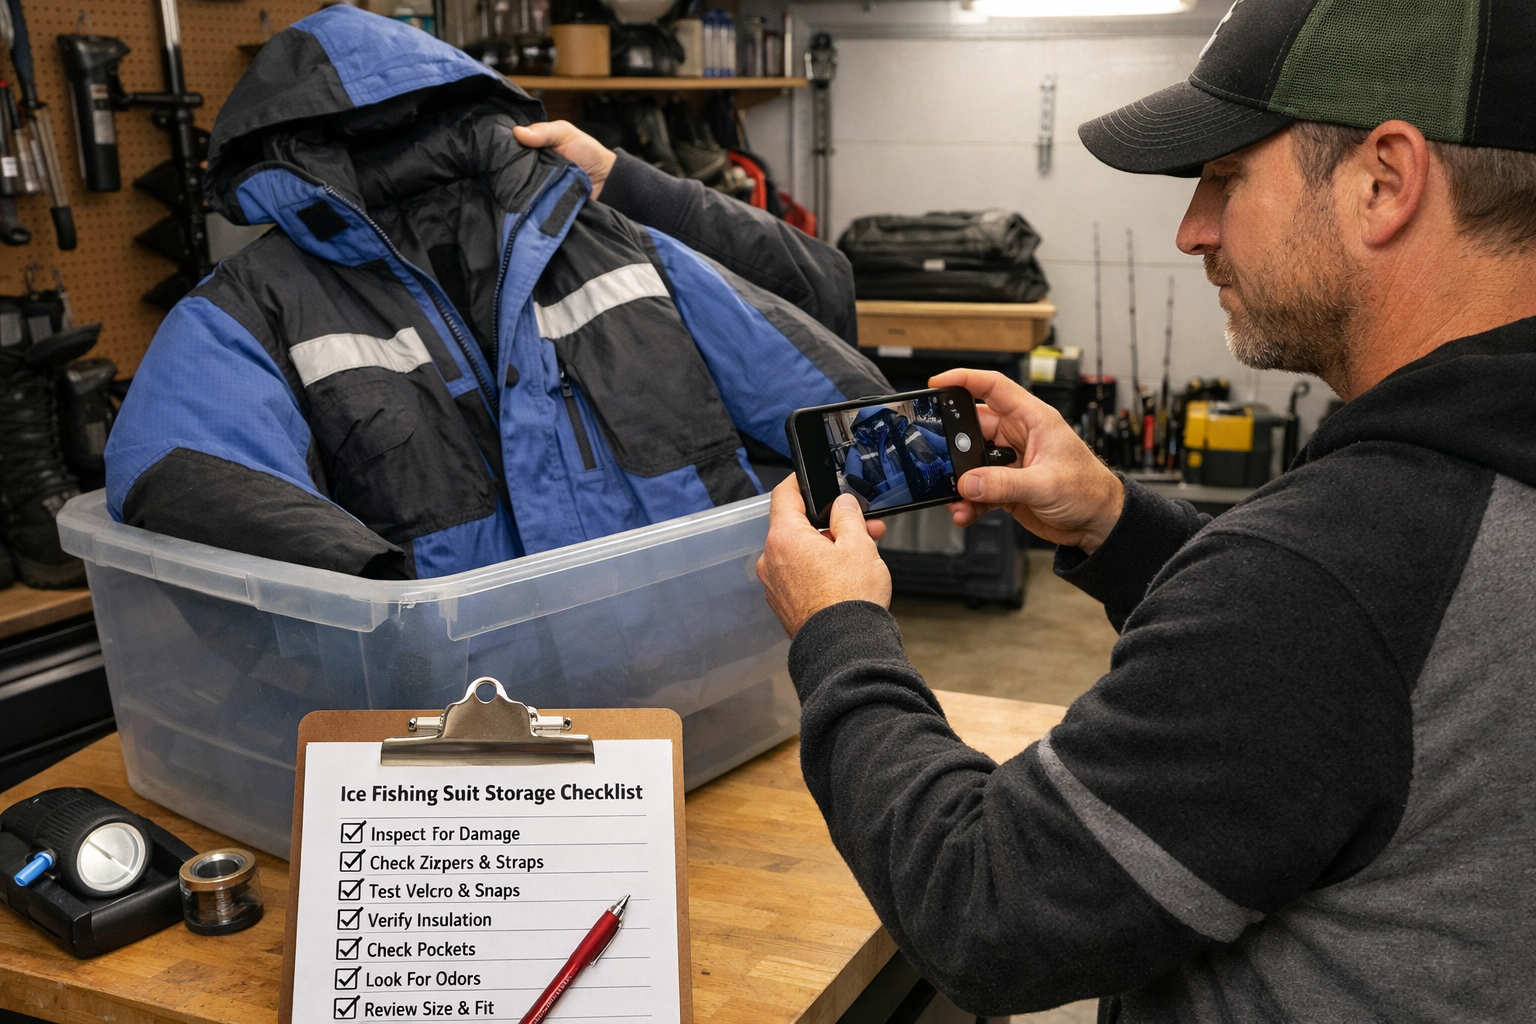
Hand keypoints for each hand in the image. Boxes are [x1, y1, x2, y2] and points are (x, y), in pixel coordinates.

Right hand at [511, 121, 617, 198]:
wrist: (607, 182)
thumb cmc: (588, 153)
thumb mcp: (565, 133)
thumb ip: (544, 131)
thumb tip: (517, 132)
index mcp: (532, 148)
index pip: (510, 147)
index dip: (502, 147)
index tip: (496, 148)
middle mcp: (530, 167)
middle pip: (510, 168)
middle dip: (507, 168)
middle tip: (501, 169)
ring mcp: (535, 186)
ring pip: (517, 186)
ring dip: (516, 186)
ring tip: (508, 185)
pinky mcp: (542, 203)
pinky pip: (530, 202)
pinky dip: (527, 201)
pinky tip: (519, 199)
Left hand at [756, 476, 890, 636]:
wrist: (844, 649)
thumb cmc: (850, 600)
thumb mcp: (859, 545)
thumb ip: (848, 516)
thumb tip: (842, 504)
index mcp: (784, 538)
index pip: (784, 495)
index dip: (800, 483)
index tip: (812, 479)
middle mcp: (772, 560)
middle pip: (798, 527)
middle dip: (831, 523)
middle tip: (863, 526)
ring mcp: (776, 585)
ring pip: (802, 552)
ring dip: (828, 547)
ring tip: (863, 554)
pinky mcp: (785, 604)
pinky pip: (800, 575)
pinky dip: (820, 569)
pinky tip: (847, 576)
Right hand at [931, 369, 1124, 553]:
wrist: (1098, 523)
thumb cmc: (1089, 491)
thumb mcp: (1046, 484)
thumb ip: (1004, 484)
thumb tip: (969, 483)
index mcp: (1033, 420)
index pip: (995, 387)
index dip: (965, 379)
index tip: (938, 382)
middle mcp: (1019, 436)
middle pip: (974, 428)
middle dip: (954, 444)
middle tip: (939, 458)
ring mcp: (1010, 461)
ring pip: (972, 463)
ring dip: (960, 480)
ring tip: (955, 497)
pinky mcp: (1006, 486)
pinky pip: (978, 489)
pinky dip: (968, 501)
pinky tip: (964, 512)